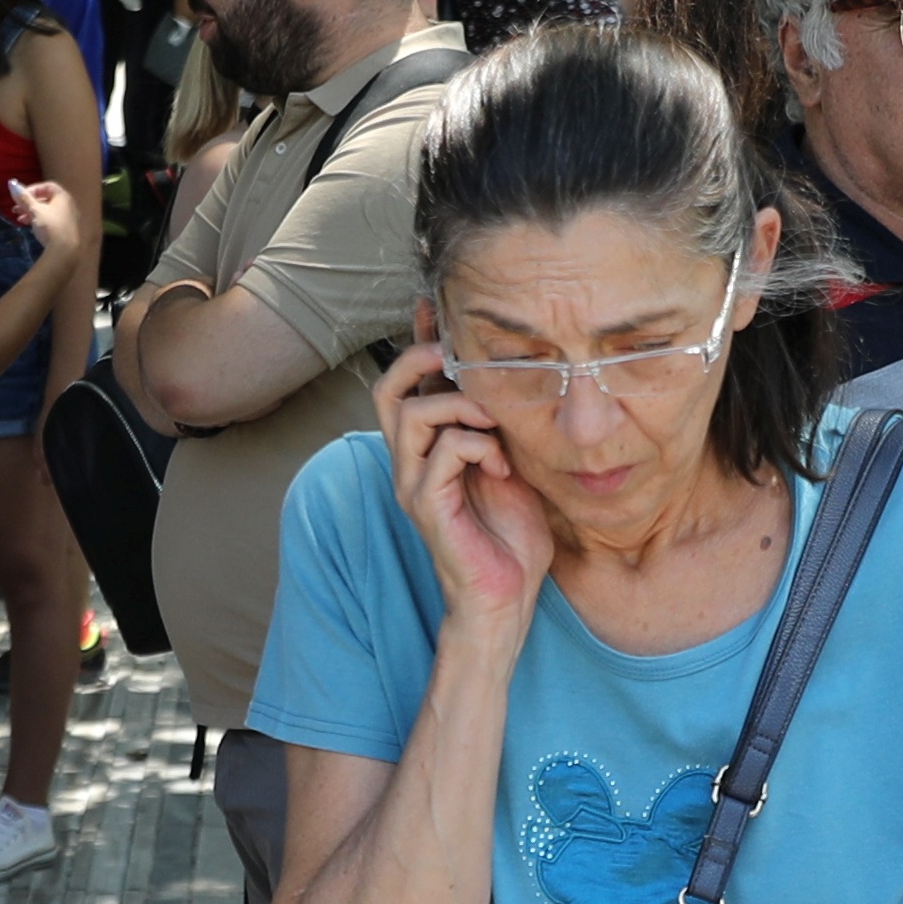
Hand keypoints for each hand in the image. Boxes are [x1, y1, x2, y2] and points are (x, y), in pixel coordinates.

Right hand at [6, 176, 76, 240]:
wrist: (63, 250)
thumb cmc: (50, 226)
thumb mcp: (34, 210)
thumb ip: (23, 198)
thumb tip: (11, 183)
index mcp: (63, 196)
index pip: (47, 186)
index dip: (32, 189)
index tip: (20, 197)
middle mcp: (67, 204)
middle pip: (45, 198)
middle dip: (29, 202)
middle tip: (16, 208)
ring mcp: (67, 217)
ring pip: (46, 210)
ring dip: (31, 212)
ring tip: (19, 219)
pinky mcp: (64, 229)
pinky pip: (50, 219)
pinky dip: (38, 220)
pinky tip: (28, 226)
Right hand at [377, 338, 553, 635]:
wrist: (507, 598)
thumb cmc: (512, 534)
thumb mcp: (512, 463)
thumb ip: (500, 426)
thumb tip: (514, 378)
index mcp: (429, 448)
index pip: (408, 382)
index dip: (419, 340)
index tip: (436, 305)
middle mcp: (411, 461)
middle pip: (388, 389)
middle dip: (421, 359)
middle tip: (458, 357)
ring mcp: (414, 483)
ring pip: (411, 414)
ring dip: (460, 407)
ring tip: (494, 425)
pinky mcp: (426, 506)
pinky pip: (443, 452)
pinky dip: (478, 447)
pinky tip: (502, 469)